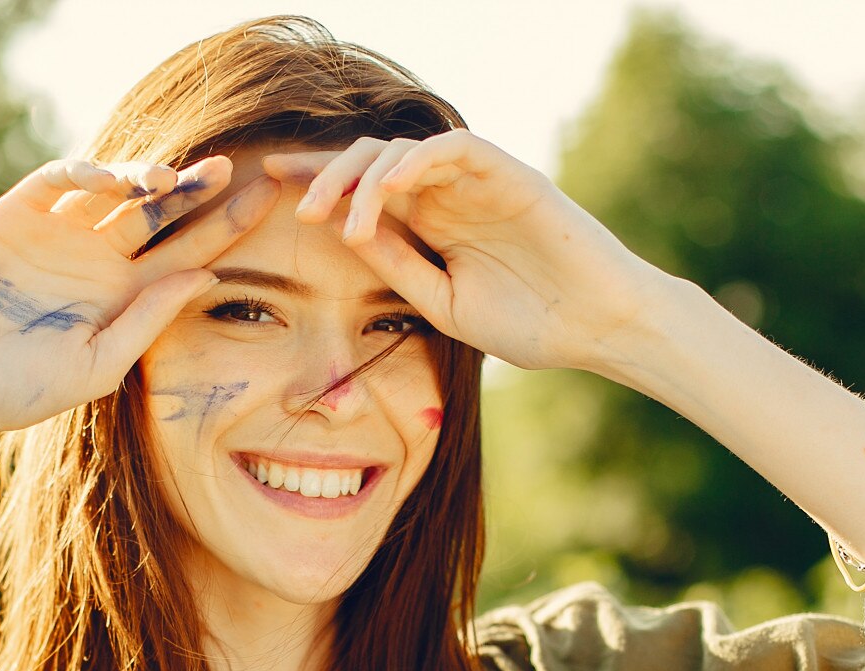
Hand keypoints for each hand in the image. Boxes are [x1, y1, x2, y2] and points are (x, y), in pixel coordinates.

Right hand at [0, 154, 280, 432]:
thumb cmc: (19, 388)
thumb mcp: (97, 363)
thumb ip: (149, 319)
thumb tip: (209, 276)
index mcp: (124, 297)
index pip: (188, 254)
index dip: (225, 228)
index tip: (266, 204)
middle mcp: (99, 259)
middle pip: (160, 214)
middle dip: (194, 191)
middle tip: (230, 169)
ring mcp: (60, 232)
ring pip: (115, 189)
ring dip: (144, 177)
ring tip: (169, 180)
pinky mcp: (18, 213)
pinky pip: (60, 179)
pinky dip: (86, 171)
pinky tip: (110, 180)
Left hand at [268, 131, 674, 372]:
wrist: (598, 328)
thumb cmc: (531, 323)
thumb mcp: (443, 303)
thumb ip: (397, 267)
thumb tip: (344, 235)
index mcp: (431, 222)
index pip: (362, 188)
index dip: (315, 179)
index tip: (266, 184)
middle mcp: (448, 192)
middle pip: (370, 159)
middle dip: (326, 176)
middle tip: (297, 210)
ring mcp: (477, 179)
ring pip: (401, 149)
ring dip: (362, 179)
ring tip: (343, 221)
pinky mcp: (508, 173)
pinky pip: (451, 147)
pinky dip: (412, 163)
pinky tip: (385, 196)